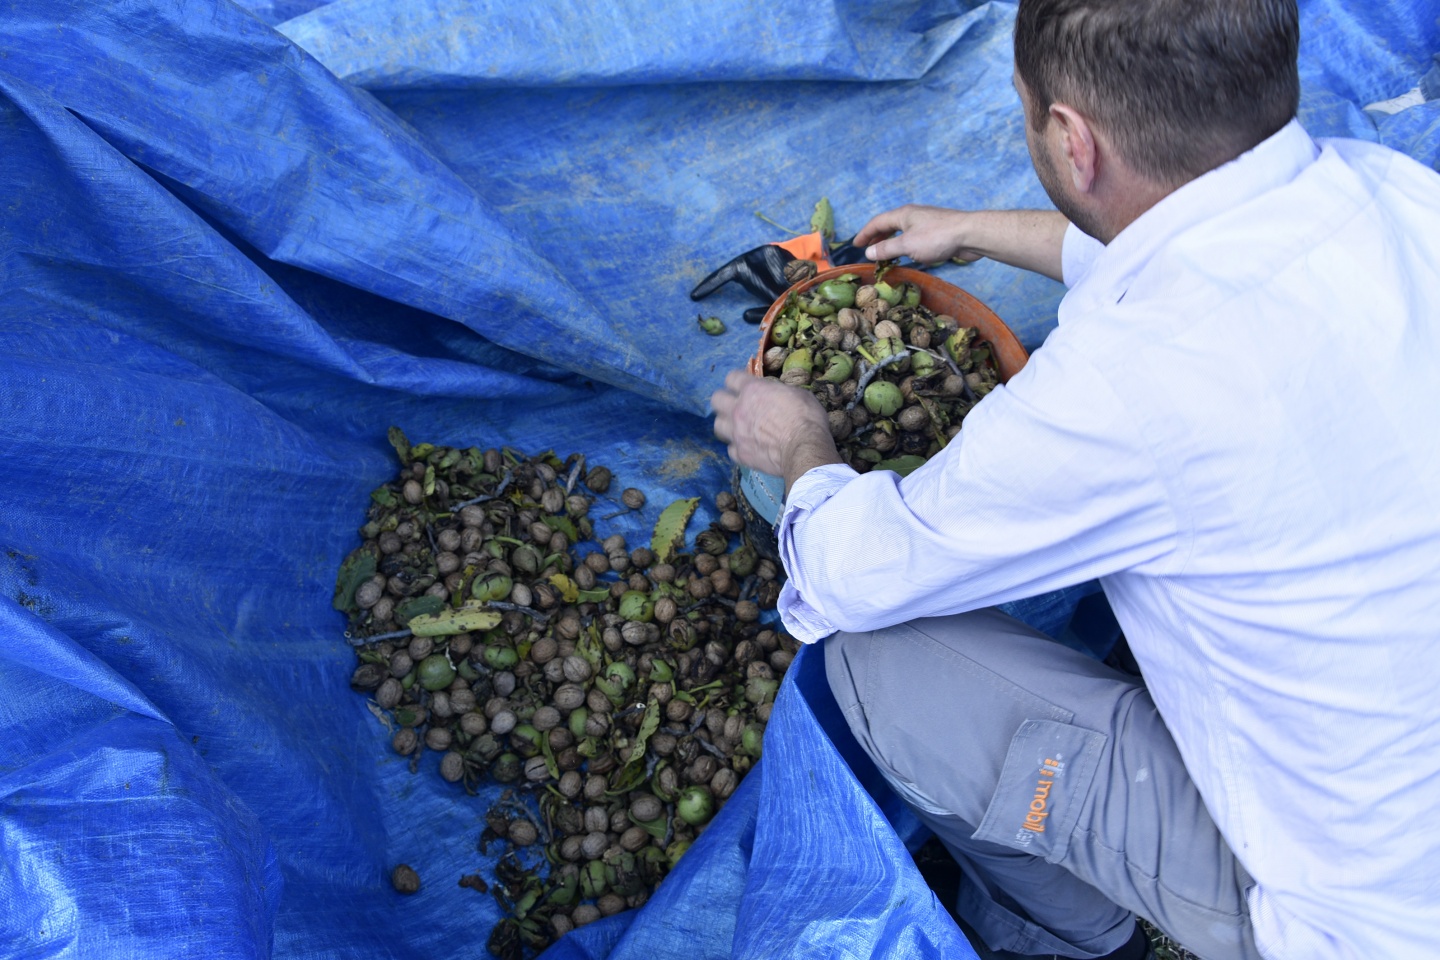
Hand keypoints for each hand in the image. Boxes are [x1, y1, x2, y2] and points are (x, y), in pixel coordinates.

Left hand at [710, 370, 840, 492]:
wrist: (804, 448)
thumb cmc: (806, 417)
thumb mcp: (797, 393)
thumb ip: (779, 392)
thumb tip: (776, 394)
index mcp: (752, 390)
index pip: (732, 377)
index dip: (737, 380)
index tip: (743, 385)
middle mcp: (738, 410)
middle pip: (716, 400)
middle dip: (724, 400)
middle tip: (736, 405)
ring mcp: (736, 433)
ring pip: (717, 425)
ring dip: (727, 424)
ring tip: (737, 427)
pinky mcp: (740, 454)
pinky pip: (730, 449)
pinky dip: (737, 447)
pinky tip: (747, 447)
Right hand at [853, 204, 979, 263]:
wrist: (969, 234)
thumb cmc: (937, 237)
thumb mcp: (907, 245)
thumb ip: (887, 249)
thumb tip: (869, 252)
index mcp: (903, 214)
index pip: (877, 222)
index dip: (865, 233)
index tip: (855, 244)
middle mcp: (913, 216)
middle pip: (889, 225)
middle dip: (877, 237)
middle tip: (868, 250)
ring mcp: (926, 223)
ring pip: (903, 232)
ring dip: (892, 242)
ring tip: (885, 254)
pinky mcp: (937, 232)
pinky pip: (914, 238)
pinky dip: (905, 246)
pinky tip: (908, 255)